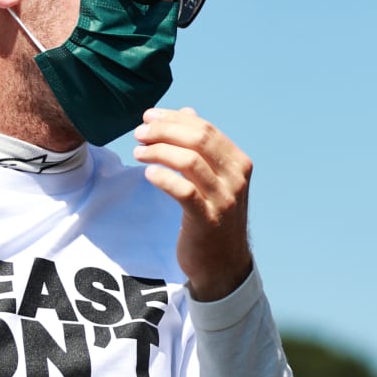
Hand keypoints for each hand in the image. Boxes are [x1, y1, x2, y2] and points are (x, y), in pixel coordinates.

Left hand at [133, 107, 253, 300]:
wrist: (224, 264)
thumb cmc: (214, 217)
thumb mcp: (215, 180)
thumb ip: (203, 148)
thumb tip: (187, 112)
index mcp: (238, 163)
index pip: (205, 129)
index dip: (174, 119)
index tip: (149, 117)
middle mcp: (236, 179)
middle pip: (198, 140)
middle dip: (164, 131)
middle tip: (140, 133)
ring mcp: (224, 200)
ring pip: (190, 161)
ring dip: (159, 151)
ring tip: (138, 151)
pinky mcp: (207, 220)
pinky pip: (184, 191)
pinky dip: (164, 178)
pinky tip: (148, 174)